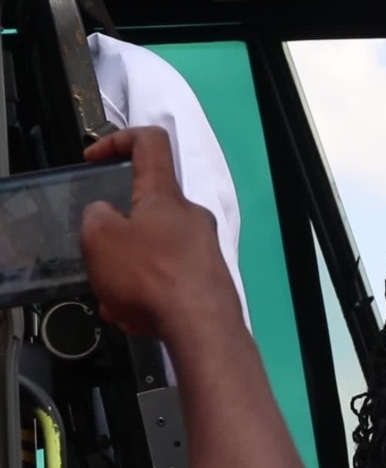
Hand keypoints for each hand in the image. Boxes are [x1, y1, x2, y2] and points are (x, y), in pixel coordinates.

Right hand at [79, 126, 241, 342]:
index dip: (118, 140)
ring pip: (154, 252)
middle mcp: (193, 217)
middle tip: (100, 261)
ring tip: (115, 301)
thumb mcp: (100, 238)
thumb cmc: (150, 275)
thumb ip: (96, 216)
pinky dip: (147, 294)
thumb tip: (107, 214)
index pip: (150, 144)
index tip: (94, 157)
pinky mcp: (210, 280)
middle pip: (147, 211)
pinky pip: (168, 279)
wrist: (202, 328)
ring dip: (128, 273)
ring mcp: (205, 249)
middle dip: (117, 237)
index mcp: (167, 196)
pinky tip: (136, 318)